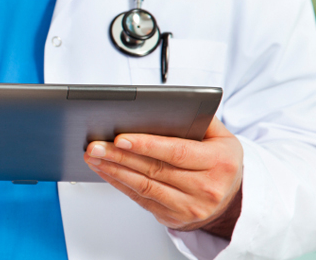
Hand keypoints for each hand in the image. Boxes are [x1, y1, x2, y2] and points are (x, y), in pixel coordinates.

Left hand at [83, 118, 243, 238]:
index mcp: (219, 163)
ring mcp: (189, 207)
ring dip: (113, 170)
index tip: (120, 138)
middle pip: (154, 170)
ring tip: (93, 156)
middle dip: (119, 156)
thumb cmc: (220, 162)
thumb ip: (200, 118)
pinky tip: (104, 170)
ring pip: (143, 186)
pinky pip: (140, 198)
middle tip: (95, 145)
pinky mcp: (173, 217)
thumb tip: (169, 104)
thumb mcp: (222, 137)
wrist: (230, 201)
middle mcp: (206, 188)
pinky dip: (118, 183)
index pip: (176, 152)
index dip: (146, 145)